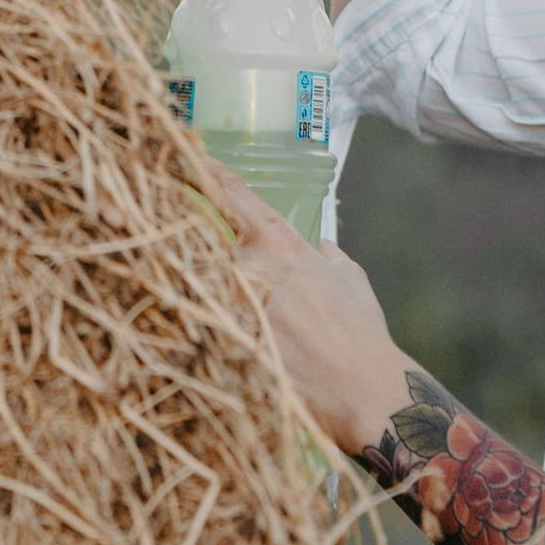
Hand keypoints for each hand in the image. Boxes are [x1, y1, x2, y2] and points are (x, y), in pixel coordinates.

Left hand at [211, 162, 408, 455]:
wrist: (362, 389)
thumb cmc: (361, 333)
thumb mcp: (351, 279)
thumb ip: (330, 256)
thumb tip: (322, 248)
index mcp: (280, 242)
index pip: (232, 193)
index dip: (207, 172)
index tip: (187, 155)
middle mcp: (250, 265)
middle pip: (201, 240)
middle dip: (192, 243)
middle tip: (182, 249)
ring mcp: (233, 304)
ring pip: (197, 283)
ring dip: (195, 289)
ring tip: (199, 303)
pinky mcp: (225, 341)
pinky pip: (201, 324)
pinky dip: (198, 326)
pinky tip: (197, 338)